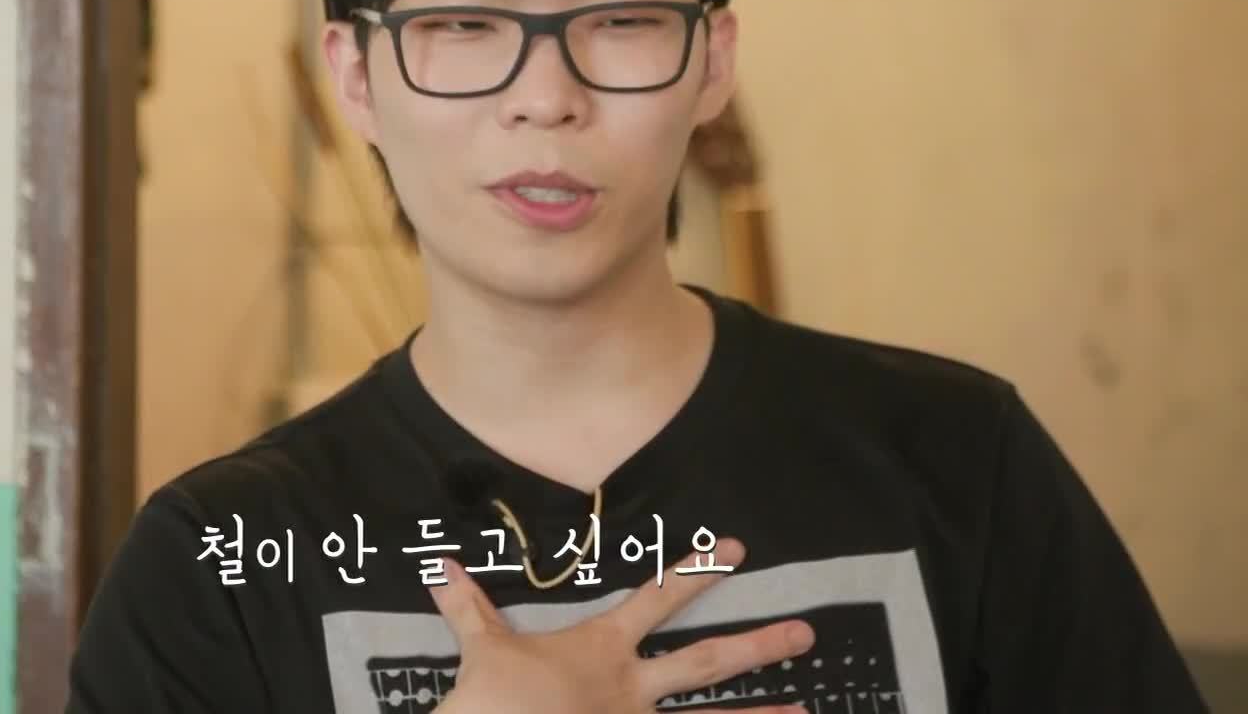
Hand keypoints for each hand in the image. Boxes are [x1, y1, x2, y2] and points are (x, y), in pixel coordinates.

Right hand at [428, 537, 815, 713]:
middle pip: (706, 663)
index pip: (657, 599)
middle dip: (758, 647)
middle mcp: (631, 688)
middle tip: (806, 634)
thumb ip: (469, 607)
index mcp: (601, 648)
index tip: (735, 549)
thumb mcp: (482, 650)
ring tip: (808, 710)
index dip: (696, 572)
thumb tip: (440, 567)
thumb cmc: (491, 701)